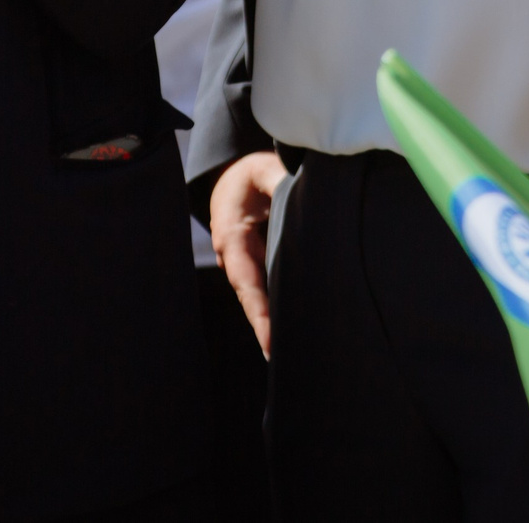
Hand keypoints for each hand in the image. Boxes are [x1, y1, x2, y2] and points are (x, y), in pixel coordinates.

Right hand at [210, 150, 287, 355]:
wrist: (232, 180)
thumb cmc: (248, 176)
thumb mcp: (262, 170)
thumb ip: (277, 179)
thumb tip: (294, 189)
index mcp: (232, 238)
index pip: (246, 280)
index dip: (257, 311)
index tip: (268, 339)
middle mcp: (236, 258)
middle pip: (251, 298)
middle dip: (263, 328)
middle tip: (279, 357)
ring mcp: (246, 265)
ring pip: (259, 297)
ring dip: (270, 322)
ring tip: (290, 352)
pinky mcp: (258, 266)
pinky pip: (267, 290)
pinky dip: (276, 308)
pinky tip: (296, 328)